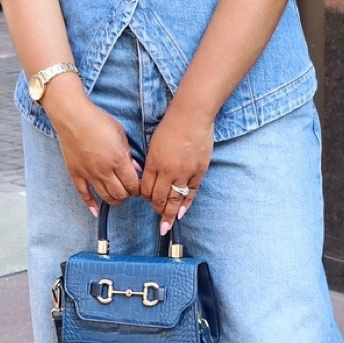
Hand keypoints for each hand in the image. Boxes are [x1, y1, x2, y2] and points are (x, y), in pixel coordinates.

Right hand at [47, 92, 140, 213]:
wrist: (73, 117)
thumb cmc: (98, 121)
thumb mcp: (121, 134)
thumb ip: (128, 154)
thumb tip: (135, 169)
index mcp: (118, 160)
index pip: (133, 184)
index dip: (138, 188)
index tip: (138, 186)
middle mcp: (104, 171)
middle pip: (120, 194)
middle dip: (127, 195)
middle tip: (128, 190)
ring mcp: (89, 174)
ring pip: (105, 196)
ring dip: (114, 199)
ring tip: (117, 195)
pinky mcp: (76, 173)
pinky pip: (83, 194)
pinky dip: (90, 204)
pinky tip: (95, 211)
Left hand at [142, 104, 213, 232]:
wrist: (192, 116)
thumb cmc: (171, 126)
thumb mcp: (154, 144)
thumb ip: (152, 164)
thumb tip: (151, 180)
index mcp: (154, 163)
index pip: (146, 189)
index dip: (144, 197)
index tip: (146, 199)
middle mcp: (168, 171)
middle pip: (159, 198)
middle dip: (157, 210)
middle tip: (157, 220)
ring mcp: (185, 172)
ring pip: (175, 199)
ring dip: (170, 214)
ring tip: (167, 226)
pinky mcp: (199, 171)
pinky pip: (191, 193)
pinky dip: (186, 204)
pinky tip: (181, 214)